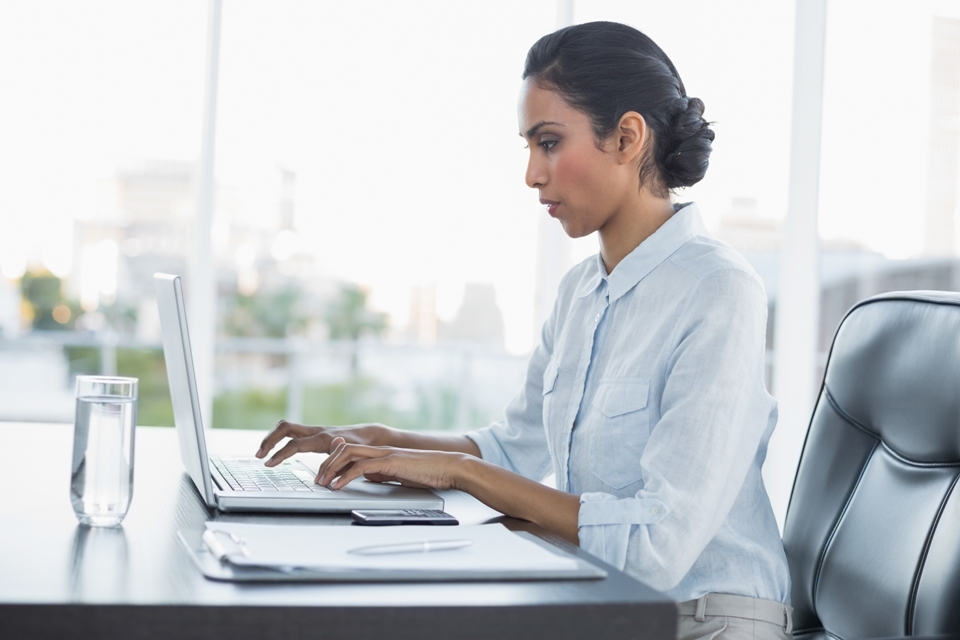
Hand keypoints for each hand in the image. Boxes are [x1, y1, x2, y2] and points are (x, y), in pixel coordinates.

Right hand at [255, 420, 387, 466]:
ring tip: (262, 453)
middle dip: (269, 440)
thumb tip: (324, 476)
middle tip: (259, 455)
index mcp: (322, 439)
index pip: (295, 444)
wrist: (370, 435)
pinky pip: (292, 432)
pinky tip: (274, 449)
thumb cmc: (362, 448)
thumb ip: (338, 463)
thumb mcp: (352, 457)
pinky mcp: (313, 434)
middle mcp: (316, 432)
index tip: (268, 464)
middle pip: (285, 428)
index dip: (280, 454)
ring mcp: (314, 431)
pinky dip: (280, 438)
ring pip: (287, 427)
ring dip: (272, 438)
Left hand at [317, 436, 468, 490]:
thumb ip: (383, 475)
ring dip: (331, 468)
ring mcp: (386, 454)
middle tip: (317, 479)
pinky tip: (338, 485)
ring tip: (323, 482)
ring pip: (349, 453)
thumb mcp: (400, 475)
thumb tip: (369, 479)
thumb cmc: (430, 473)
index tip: (324, 474)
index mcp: (382, 453)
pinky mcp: (391, 462)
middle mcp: (381, 449)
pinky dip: (346, 476)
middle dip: (326, 463)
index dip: (333, 460)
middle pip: (344, 448)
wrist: (450, 468)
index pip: (351, 450)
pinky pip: (363, 466)